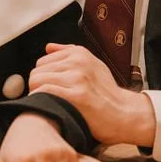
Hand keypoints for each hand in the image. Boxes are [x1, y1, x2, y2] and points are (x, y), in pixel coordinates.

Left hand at [28, 45, 155, 147]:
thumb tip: (48, 47)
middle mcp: (78, 62)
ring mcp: (77, 78)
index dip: (43, 78)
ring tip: (49, 104)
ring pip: (36, 81)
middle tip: (48, 99)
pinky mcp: (77, 96)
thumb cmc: (107, 93)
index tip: (51, 89)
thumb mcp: (93, 65)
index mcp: (79, 53)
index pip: (42, 61)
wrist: (124, 114)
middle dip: (38, 87)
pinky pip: (44, 92)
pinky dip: (40, 101)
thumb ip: (69, 53)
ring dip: (37, 95)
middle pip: (36, 71)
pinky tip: (49, 108)